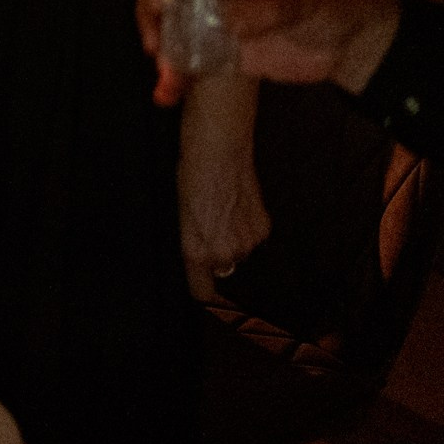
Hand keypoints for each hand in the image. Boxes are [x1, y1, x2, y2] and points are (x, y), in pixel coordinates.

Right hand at [137, 0, 401, 105]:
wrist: (352, 43)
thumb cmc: (327, 3)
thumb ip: (262, 5)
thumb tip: (221, 18)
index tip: (160, 5)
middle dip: (152, 23)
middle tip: (158, 49)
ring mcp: (213, 25)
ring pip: (171, 35)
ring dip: (162, 58)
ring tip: (168, 82)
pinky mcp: (222, 56)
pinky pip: (190, 66)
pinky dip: (176, 80)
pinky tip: (168, 96)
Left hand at [178, 111, 270, 298]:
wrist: (218, 152)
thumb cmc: (191, 178)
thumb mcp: (180, 215)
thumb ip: (191, 243)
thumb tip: (198, 258)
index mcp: (198, 252)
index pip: (202, 291)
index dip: (200, 287)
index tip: (200, 283)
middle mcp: (224, 253)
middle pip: (222, 268)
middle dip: (216, 252)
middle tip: (209, 226)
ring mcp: (247, 242)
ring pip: (239, 252)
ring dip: (233, 238)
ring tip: (222, 211)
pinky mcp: (263, 229)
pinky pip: (253, 237)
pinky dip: (246, 226)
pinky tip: (236, 205)